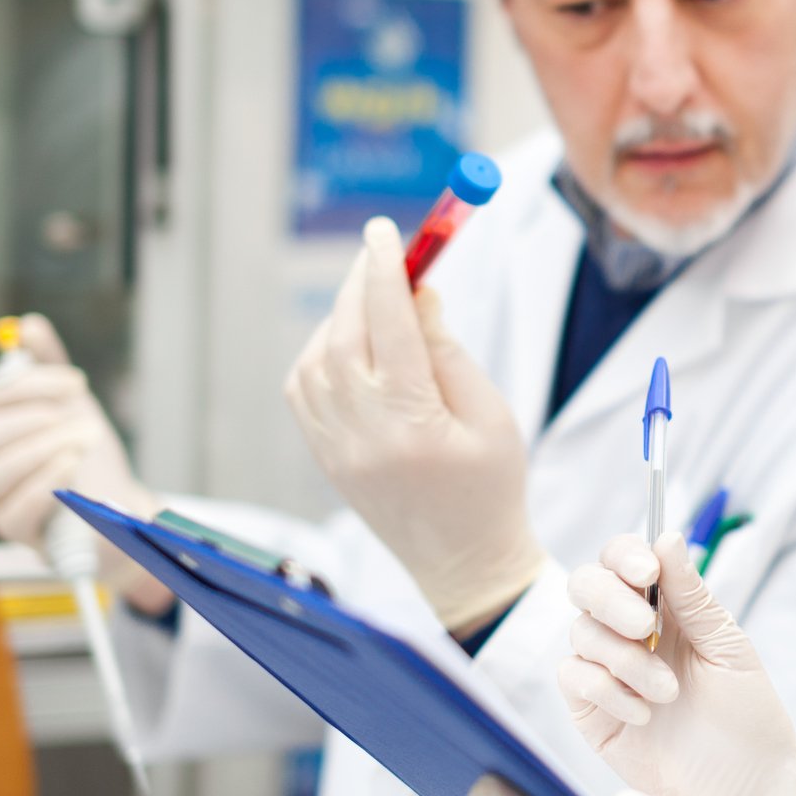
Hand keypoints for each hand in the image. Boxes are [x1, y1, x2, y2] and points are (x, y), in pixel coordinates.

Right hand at [0, 314, 165, 610]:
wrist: (113, 503)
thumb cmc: (83, 451)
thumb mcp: (70, 403)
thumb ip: (48, 365)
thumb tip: (28, 324)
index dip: (26, 385)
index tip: (75, 380)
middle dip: (35, 416)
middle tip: (78, 409)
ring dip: (43, 448)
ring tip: (83, 439)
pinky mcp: (11, 529)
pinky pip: (14, 509)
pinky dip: (43, 484)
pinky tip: (71, 466)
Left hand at [286, 217, 544, 634]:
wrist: (465, 563)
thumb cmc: (493, 486)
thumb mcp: (492, 414)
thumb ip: (450, 351)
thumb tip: (418, 293)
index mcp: (414, 424)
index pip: (389, 327)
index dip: (384, 271)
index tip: (384, 232)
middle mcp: (364, 436)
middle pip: (345, 337)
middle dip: (360, 286)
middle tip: (383, 253)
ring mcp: (335, 450)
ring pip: (315, 360)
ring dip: (339, 319)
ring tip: (374, 302)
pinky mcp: (324, 459)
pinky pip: (302, 389)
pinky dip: (319, 353)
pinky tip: (350, 345)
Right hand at [560, 532, 795, 795]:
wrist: (749, 794)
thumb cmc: (749, 719)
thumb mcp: (728, 649)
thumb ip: (692, 596)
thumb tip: (666, 536)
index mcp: (667, 609)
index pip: (623, 561)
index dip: (624, 555)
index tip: (645, 568)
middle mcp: (631, 635)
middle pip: (586, 586)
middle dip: (610, 598)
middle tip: (645, 625)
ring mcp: (608, 674)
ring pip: (581, 634)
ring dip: (625, 658)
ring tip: (667, 693)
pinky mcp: (592, 715)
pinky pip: (573, 680)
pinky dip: (606, 690)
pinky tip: (643, 715)